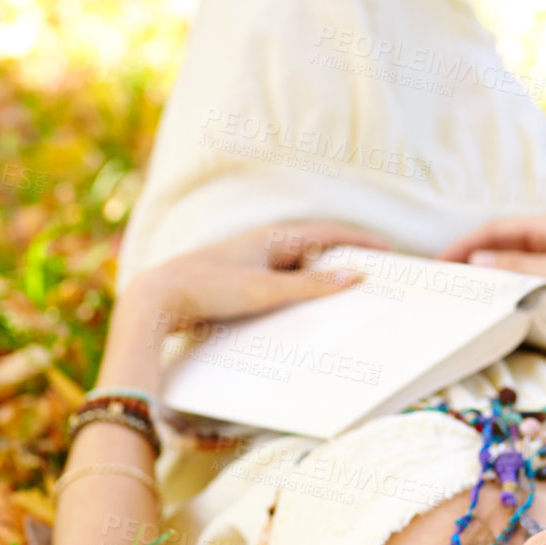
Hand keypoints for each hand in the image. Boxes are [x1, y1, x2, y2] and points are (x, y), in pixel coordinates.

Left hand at [124, 219, 389, 331]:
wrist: (157, 299)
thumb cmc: (208, 288)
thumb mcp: (266, 291)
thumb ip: (311, 287)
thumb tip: (355, 276)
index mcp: (273, 237)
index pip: (330, 233)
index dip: (361, 241)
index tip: (388, 251)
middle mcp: (263, 244)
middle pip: (317, 249)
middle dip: (346, 261)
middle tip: (374, 276)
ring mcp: (250, 262)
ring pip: (298, 268)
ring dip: (321, 280)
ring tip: (345, 299)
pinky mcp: (238, 281)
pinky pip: (281, 283)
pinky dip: (300, 293)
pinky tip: (304, 312)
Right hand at [441, 211, 545, 336]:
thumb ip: (519, 267)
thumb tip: (478, 260)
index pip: (494, 230)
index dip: (463, 246)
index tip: (438, 265)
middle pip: (500, 244)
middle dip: (470, 260)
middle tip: (443, 281)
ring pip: (512, 263)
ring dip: (488, 275)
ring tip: (463, 294)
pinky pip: (526, 278)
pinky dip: (507, 287)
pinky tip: (497, 303)